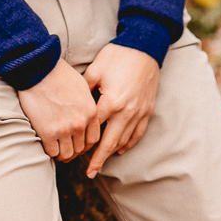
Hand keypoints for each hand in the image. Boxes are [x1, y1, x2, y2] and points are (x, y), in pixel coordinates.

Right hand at [18, 58, 100, 161]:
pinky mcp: (47, 132)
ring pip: (67, 154)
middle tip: (65, 147)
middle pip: (79, 149)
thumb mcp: (82, 87)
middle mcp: (80, 123)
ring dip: (61, 153)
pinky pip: (52, 152)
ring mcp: (64, 129)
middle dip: (73, 149)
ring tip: (56, 147)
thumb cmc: (59, 74)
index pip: (93, 140)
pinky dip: (50, 151)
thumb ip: (87, 105)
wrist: (39, 68)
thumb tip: (86, 119)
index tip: (77, 143)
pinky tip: (47, 144)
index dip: (85, 145)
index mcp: (90, 111)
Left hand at [83, 44, 159, 178]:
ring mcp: (139, 112)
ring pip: (125, 140)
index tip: (74, 153)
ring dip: (112, 152)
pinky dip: (129, 143)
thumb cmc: (117, 56)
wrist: (144, 47)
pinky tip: (121, 149)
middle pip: (110, 142)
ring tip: (101, 163)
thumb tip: (73, 103)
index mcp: (111, 102)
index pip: (94, 129)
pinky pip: (138, 132)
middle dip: (99, 159)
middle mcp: (126, 111)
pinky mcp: (147, 109)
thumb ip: (84, 89)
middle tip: (90, 173)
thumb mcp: (96, 69)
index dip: (83, 142)